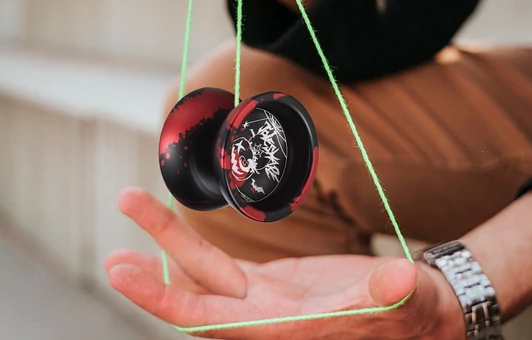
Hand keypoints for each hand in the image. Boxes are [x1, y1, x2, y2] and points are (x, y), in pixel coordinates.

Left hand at [106, 188, 464, 338]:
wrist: (416, 308)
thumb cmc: (414, 309)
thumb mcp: (407, 297)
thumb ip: (394, 288)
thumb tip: (401, 276)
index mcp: (285, 329)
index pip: (210, 320)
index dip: (162, 299)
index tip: (121, 273)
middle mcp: (265, 318)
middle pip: (195, 293)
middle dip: (152, 268)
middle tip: (115, 238)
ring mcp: (267, 298)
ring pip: (206, 273)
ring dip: (169, 245)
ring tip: (136, 205)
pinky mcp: (274, 284)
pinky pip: (224, 268)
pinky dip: (196, 253)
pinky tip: (174, 240)